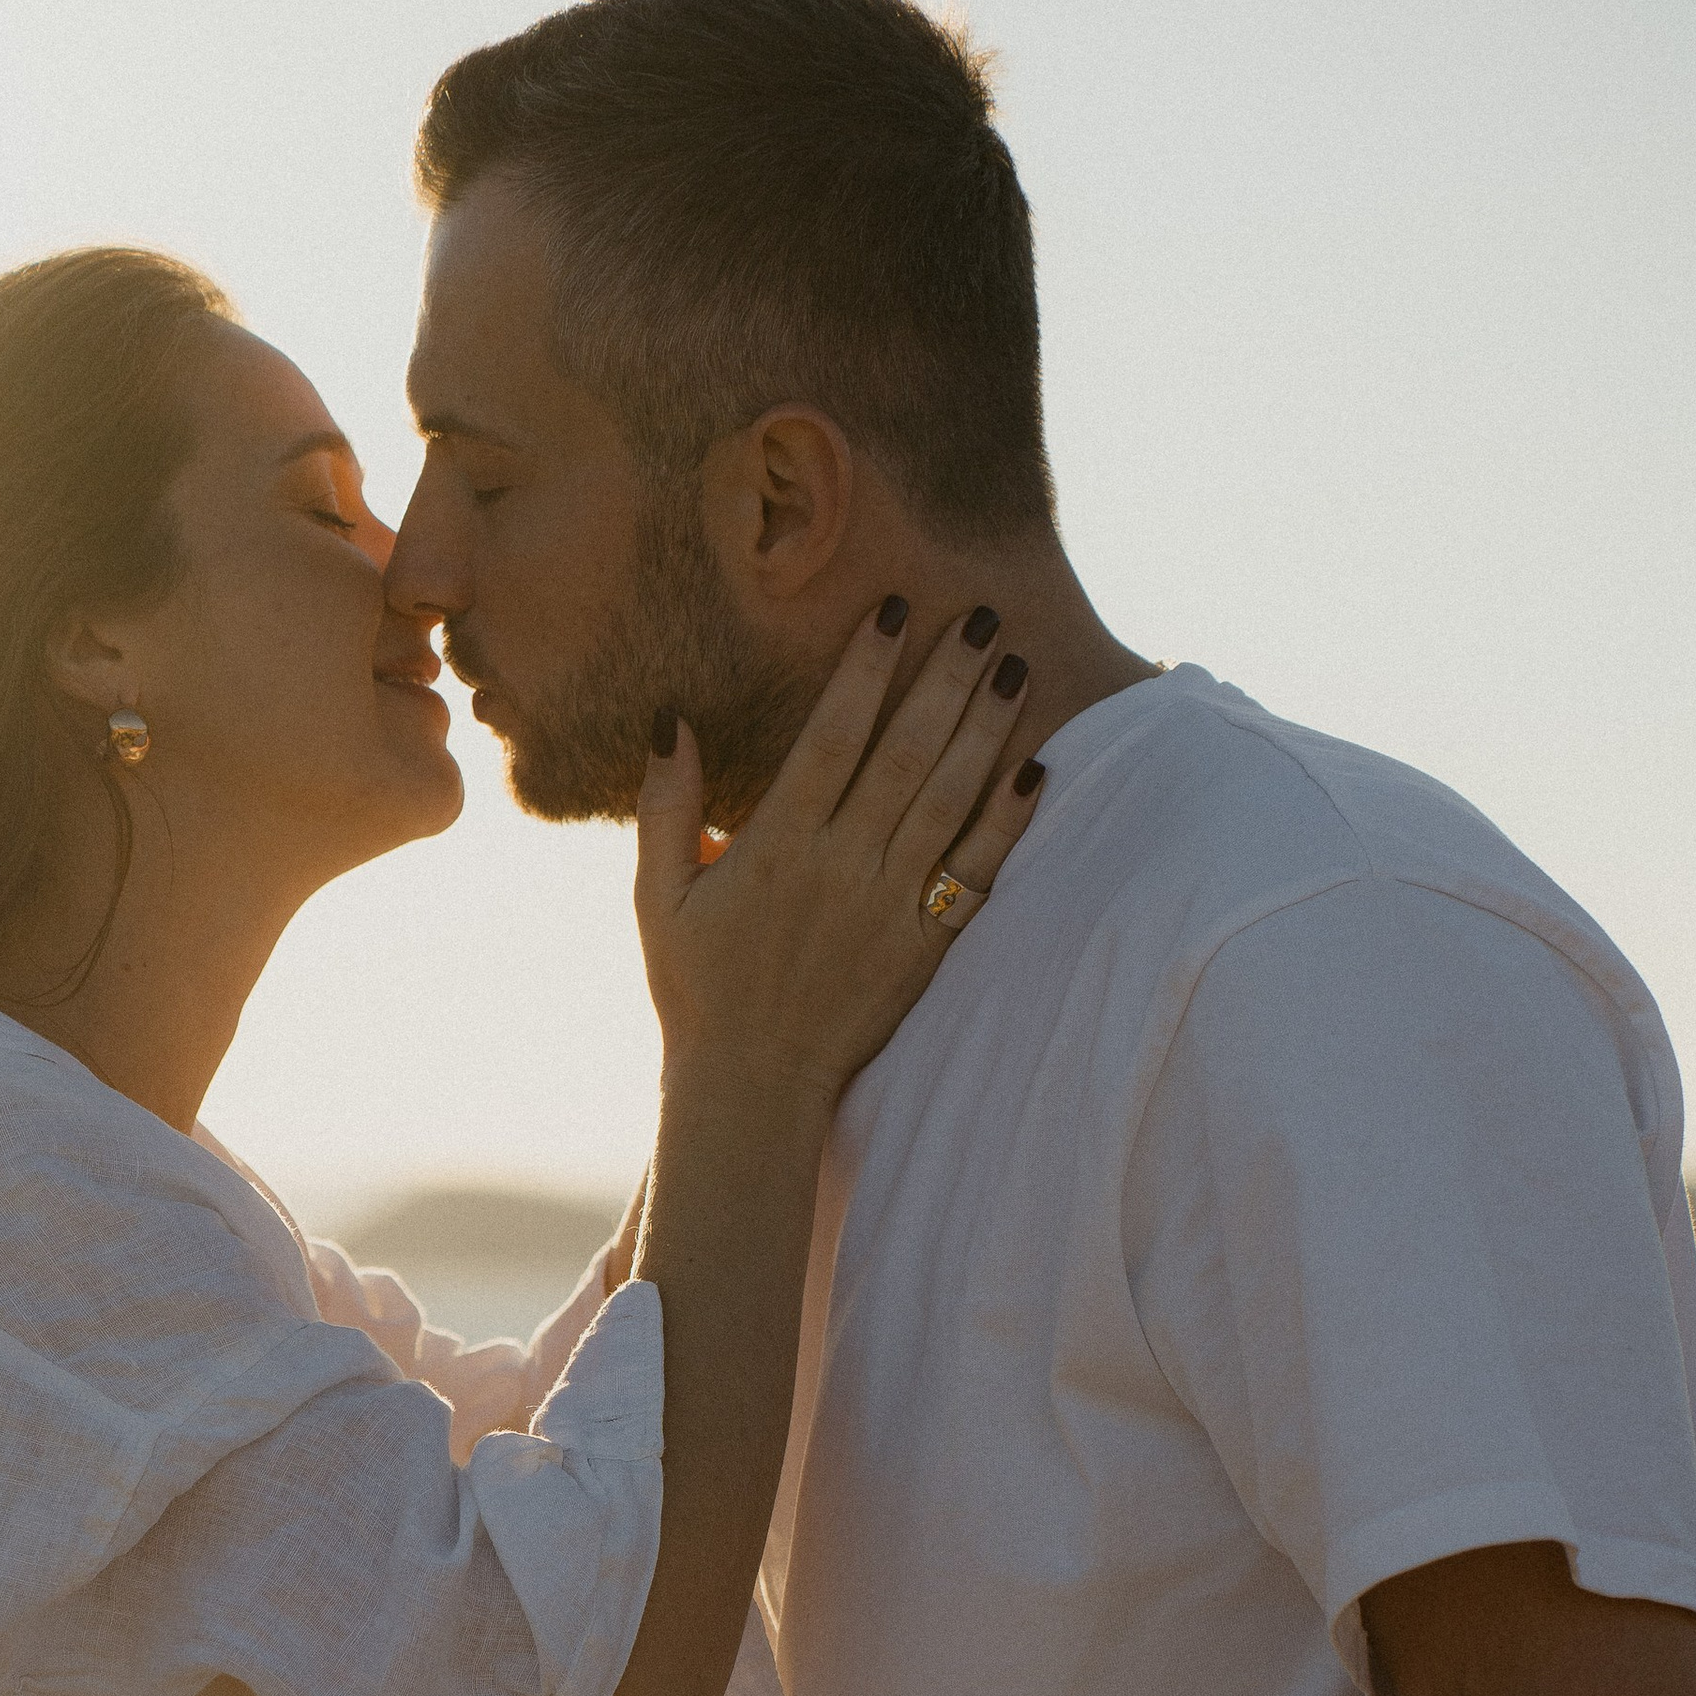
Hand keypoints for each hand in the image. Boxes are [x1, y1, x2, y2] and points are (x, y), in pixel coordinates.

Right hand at [635, 598, 1040, 1116]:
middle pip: (907, 754)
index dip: (866, 669)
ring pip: (950, 800)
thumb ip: (666, 808)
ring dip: (987, 730)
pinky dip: (1007, 821)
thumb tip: (671, 721)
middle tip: (983, 616)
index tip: (895, 610)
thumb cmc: (699, 988)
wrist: (753, 1085)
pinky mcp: (923, 945)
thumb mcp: (659, 899)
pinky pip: (976, 872)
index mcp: (776, 847)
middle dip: (947, 679)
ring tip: (1014, 668)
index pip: (832, 737)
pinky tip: (1035, 770)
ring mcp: (889, 907)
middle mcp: (841, 867)